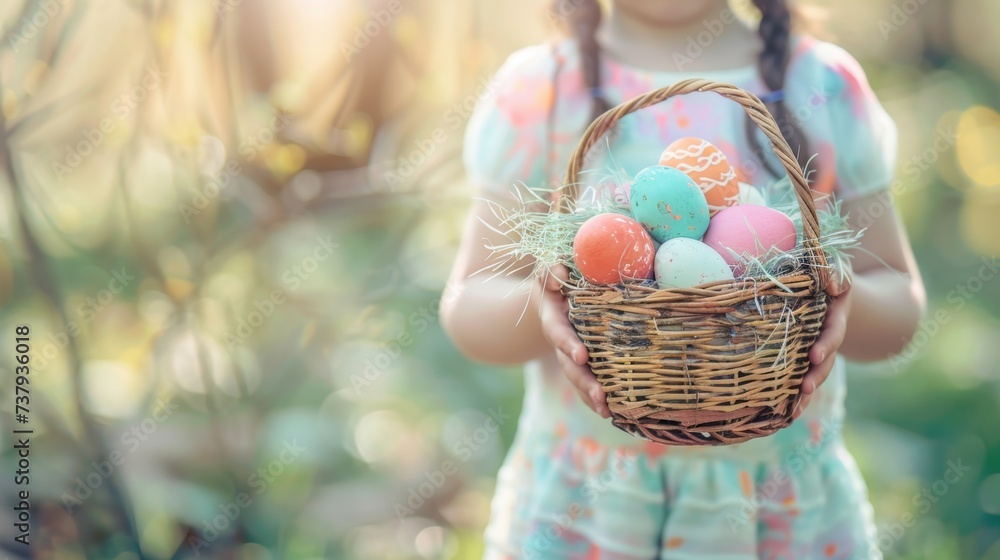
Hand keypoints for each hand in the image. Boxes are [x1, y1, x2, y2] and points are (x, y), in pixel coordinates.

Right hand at [539, 265, 610, 418]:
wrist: (555, 293)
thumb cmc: (558, 278)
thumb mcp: (550, 271)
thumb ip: (550, 272)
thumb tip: (558, 274)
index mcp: (554, 319)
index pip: (559, 333)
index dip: (568, 345)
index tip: (581, 355)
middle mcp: (562, 342)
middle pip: (570, 366)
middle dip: (584, 382)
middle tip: (600, 395)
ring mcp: (572, 355)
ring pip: (580, 379)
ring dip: (592, 396)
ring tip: (608, 412)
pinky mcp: (586, 362)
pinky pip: (590, 381)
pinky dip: (599, 397)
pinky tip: (615, 412)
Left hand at [793, 275, 852, 418]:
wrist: (828, 291)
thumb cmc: (825, 278)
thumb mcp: (833, 271)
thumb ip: (833, 274)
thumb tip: (830, 281)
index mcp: (835, 317)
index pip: (833, 333)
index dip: (826, 345)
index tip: (814, 356)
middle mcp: (828, 338)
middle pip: (826, 361)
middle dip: (815, 376)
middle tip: (804, 389)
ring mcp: (817, 350)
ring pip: (814, 375)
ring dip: (805, 393)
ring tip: (794, 410)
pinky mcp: (804, 359)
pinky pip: (801, 377)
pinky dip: (794, 396)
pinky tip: (786, 414)